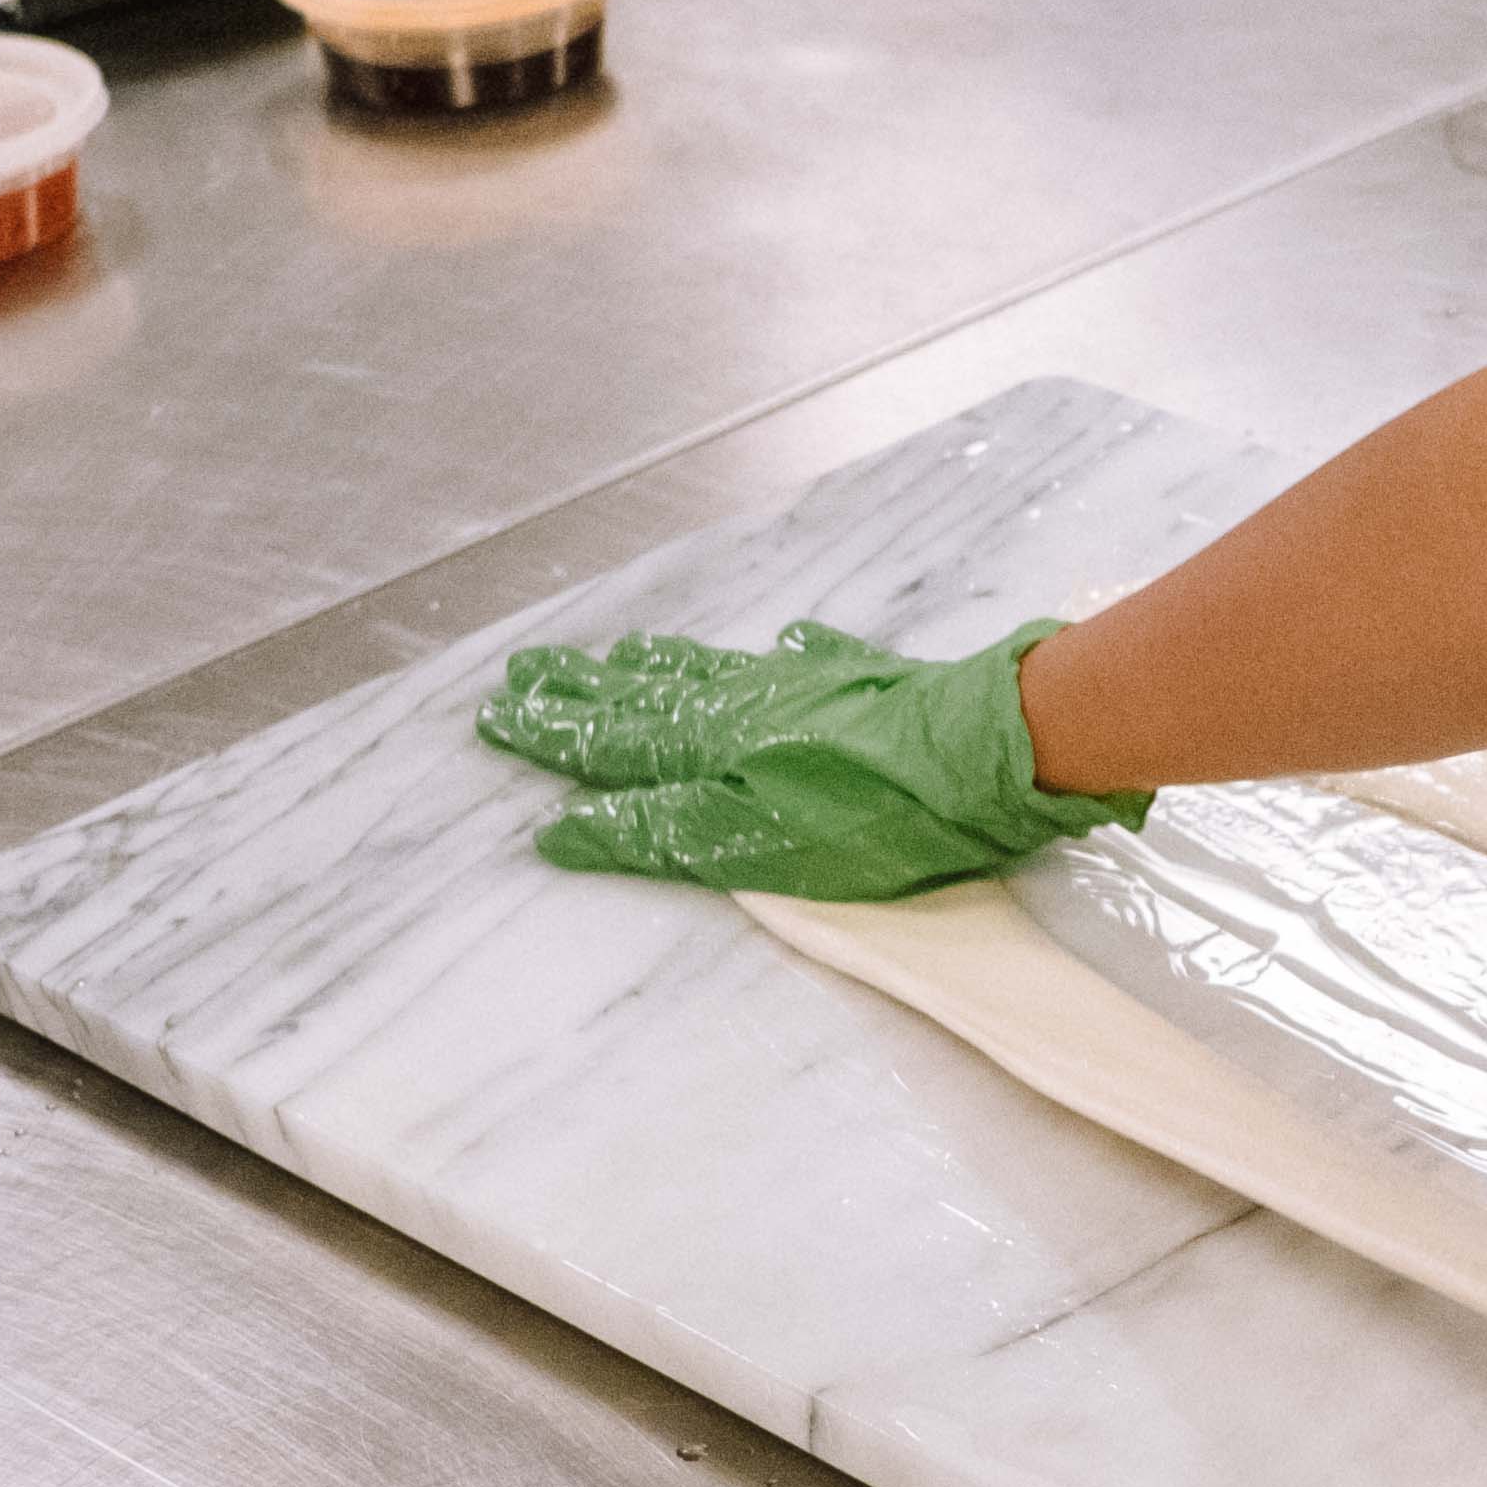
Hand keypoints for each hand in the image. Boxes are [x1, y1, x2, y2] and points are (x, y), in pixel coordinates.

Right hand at [478, 620, 1152, 898]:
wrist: (990, 750)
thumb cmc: (874, 815)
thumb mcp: (751, 844)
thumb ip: (659, 834)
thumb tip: (561, 832)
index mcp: (712, 748)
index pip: (611, 744)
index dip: (553, 736)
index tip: (496, 716)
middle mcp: (749, 705)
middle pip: (650, 697)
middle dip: (586, 691)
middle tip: (528, 671)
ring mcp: (810, 689)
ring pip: (716, 672)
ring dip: (662, 666)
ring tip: (623, 653)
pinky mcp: (870, 686)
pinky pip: (810, 661)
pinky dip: (785, 654)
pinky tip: (784, 641)